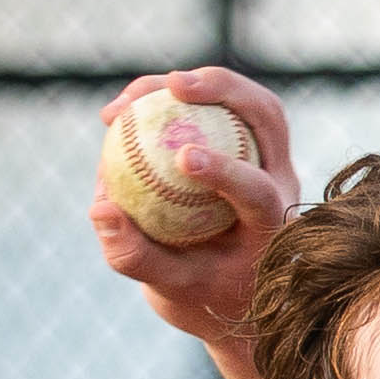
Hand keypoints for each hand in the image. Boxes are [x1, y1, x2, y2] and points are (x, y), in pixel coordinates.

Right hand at [94, 67, 298, 344]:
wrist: (234, 289)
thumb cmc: (204, 295)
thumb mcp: (168, 289)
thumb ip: (134, 255)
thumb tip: (99, 210)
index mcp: (273, 226)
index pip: (261, 192)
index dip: (229, 171)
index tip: (184, 158)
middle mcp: (281, 183)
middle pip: (267, 116)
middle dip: (224, 89)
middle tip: (172, 85)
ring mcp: (269, 158)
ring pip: (243, 100)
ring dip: (193, 83)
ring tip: (131, 98)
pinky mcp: (249, 144)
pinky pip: (215, 108)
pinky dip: (172, 99)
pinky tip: (125, 107)